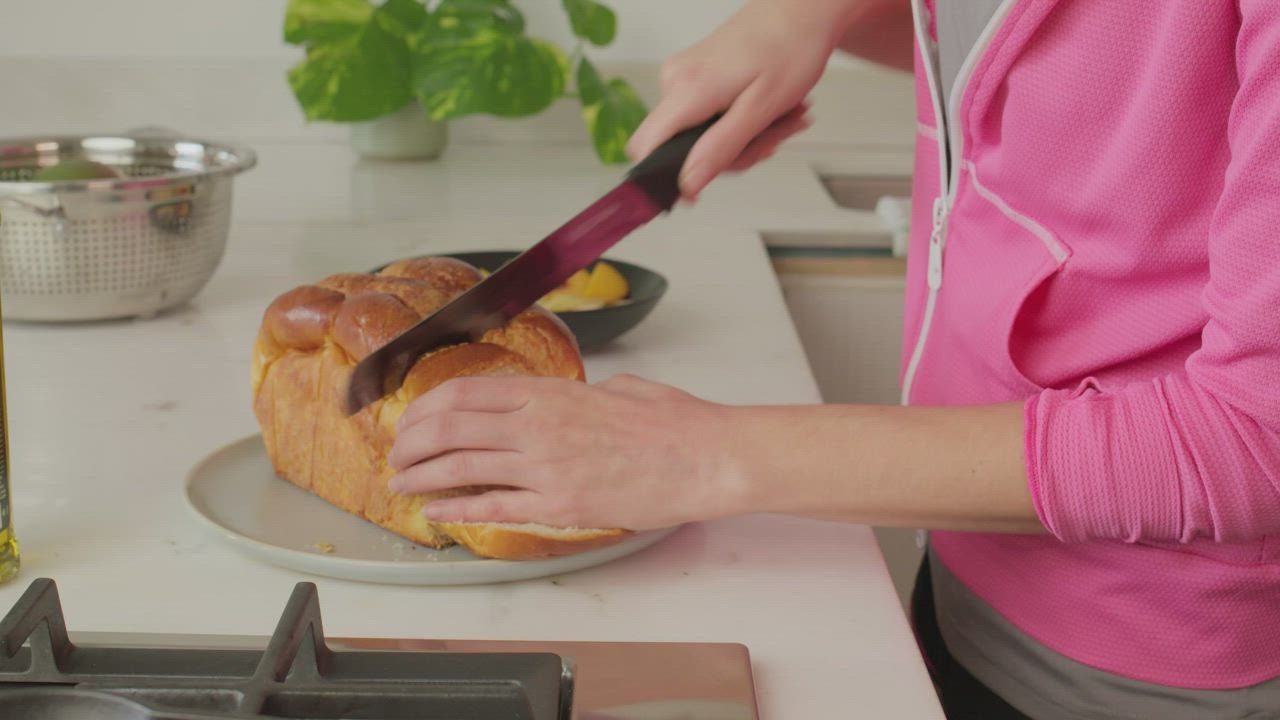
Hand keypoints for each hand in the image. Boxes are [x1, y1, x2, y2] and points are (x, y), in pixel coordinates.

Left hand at [387, 374, 745, 530]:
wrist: (707, 457)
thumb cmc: (675, 425)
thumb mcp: (623, 390)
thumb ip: (585, 395)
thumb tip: (574, 400)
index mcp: (552, 392)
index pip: (466, 392)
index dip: (426, 406)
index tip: (412, 418)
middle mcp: (539, 424)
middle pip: (450, 425)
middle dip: (411, 441)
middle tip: (397, 453)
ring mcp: (546, 465)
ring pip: (461, 465)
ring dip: (421, 475)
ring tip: (401, 483)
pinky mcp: (560, 504)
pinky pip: (493, 505)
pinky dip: (456, 507)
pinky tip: (435, 511)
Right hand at [625, 0, 856, 198]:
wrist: (799, 10)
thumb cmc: (789, 49)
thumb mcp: (760, 110)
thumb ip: (721, 149)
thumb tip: (687, 185)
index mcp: (687, 89)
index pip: (646, 147)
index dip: (665, 176)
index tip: (698, 190)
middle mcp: (675, 81)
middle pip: (681, 150)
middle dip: (730, 155)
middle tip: (770, 138)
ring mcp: (682, 79)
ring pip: (699, 138)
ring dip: (743, 140)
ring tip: (778, 119)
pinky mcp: (692, 79)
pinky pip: (706, 120)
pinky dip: (738, 124)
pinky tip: (765, 112)